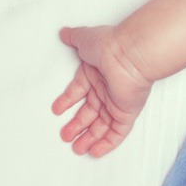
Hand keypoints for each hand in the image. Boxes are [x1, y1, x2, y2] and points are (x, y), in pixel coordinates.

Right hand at [52, 25, 152, 156]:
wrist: (128, 54)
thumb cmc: (108, 45)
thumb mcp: (85, 39)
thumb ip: (74, 37)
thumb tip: (64, 33)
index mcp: (95, 74)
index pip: (79, 91)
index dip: (67, 101)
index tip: (57, 109)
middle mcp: (106, 89)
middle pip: (90, 112)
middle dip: (77, 125)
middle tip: (65, 136)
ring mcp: (117, 102)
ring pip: (102, 125)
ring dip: (89, 137)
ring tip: (76, 148)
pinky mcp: (127, 113)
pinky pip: (118, 132)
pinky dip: (107, 143)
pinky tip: (96, 152)